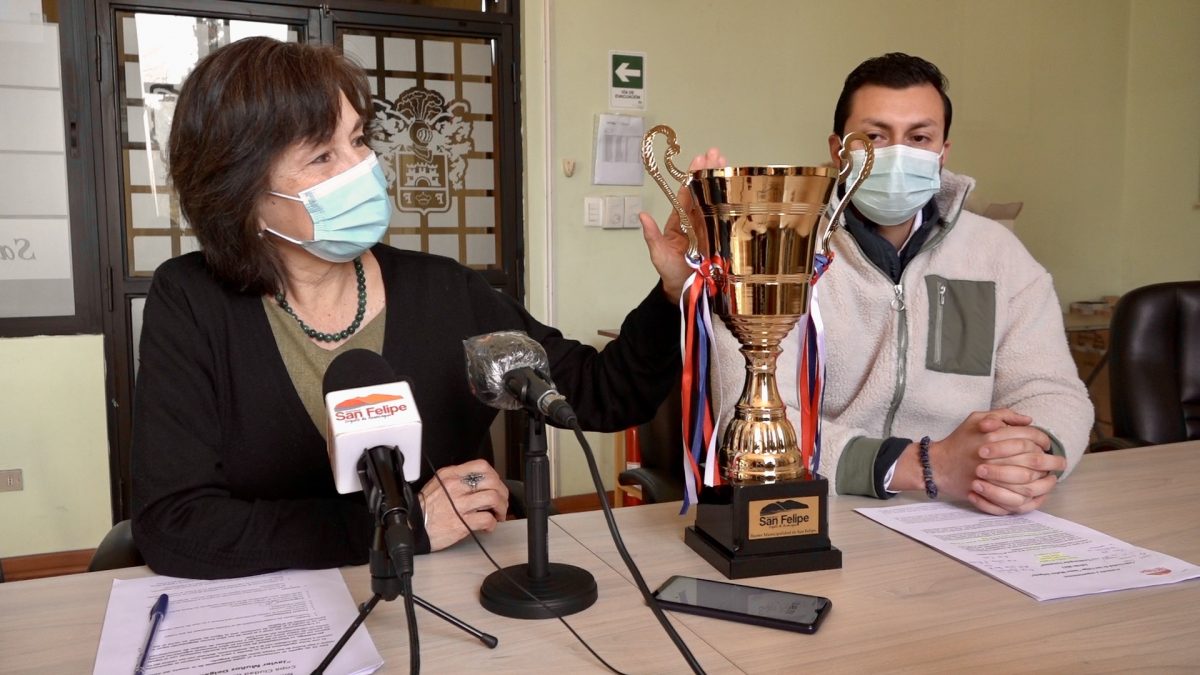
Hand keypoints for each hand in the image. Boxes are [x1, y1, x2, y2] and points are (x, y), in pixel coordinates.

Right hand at [418, 459, 508, 551]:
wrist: (413, 527)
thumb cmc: (424, 509)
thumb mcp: (437, 484)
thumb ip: (457, 480)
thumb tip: (479, 483)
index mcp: (450, 475)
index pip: (481, 466)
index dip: (495, 475)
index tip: (496, 485)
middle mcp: (456, 487)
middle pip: (492, 481)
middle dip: (502, 493)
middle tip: (501, 502)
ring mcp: (459, 504)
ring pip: (493, 498)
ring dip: (501, 508)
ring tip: (498, 514)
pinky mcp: (462, 523)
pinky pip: (487, 519)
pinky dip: (492, 524)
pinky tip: (488, 526)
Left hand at [639, 148, 725, 301]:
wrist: (685, 291)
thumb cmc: (670, 272)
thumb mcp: (658, 254)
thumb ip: (652, 235)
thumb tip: (642, 215)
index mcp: (681, 220)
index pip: (687, 194)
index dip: (693, 177)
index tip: (698, 160)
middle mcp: (697, 221)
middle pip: (704, 192)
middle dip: (709, 172)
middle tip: (715, 153)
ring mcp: (711, 228)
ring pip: (717, 200)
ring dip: (722, 180)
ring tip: (727, 161)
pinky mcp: (723, 238)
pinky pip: (727, 219)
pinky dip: (734, 202)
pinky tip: (741, 188)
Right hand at [897, 409, 1061, 513]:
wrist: (937, 465)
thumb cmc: (959, 440)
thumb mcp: (976, 418)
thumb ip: (1003, 415)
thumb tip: (1029, 420)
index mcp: (993, 436)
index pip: (1030, 437)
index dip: (1043, 440)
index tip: (1048, 445)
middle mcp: (994, 456)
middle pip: (1034, 460)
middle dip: (1052, 462)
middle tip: (1060, 463)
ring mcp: (991, 477)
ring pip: (1029, 482)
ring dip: (1044, 481)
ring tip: (1052, 479)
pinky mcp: (989, 493)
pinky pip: (1016, 499)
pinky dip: (1030, 497)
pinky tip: (1037, 493)